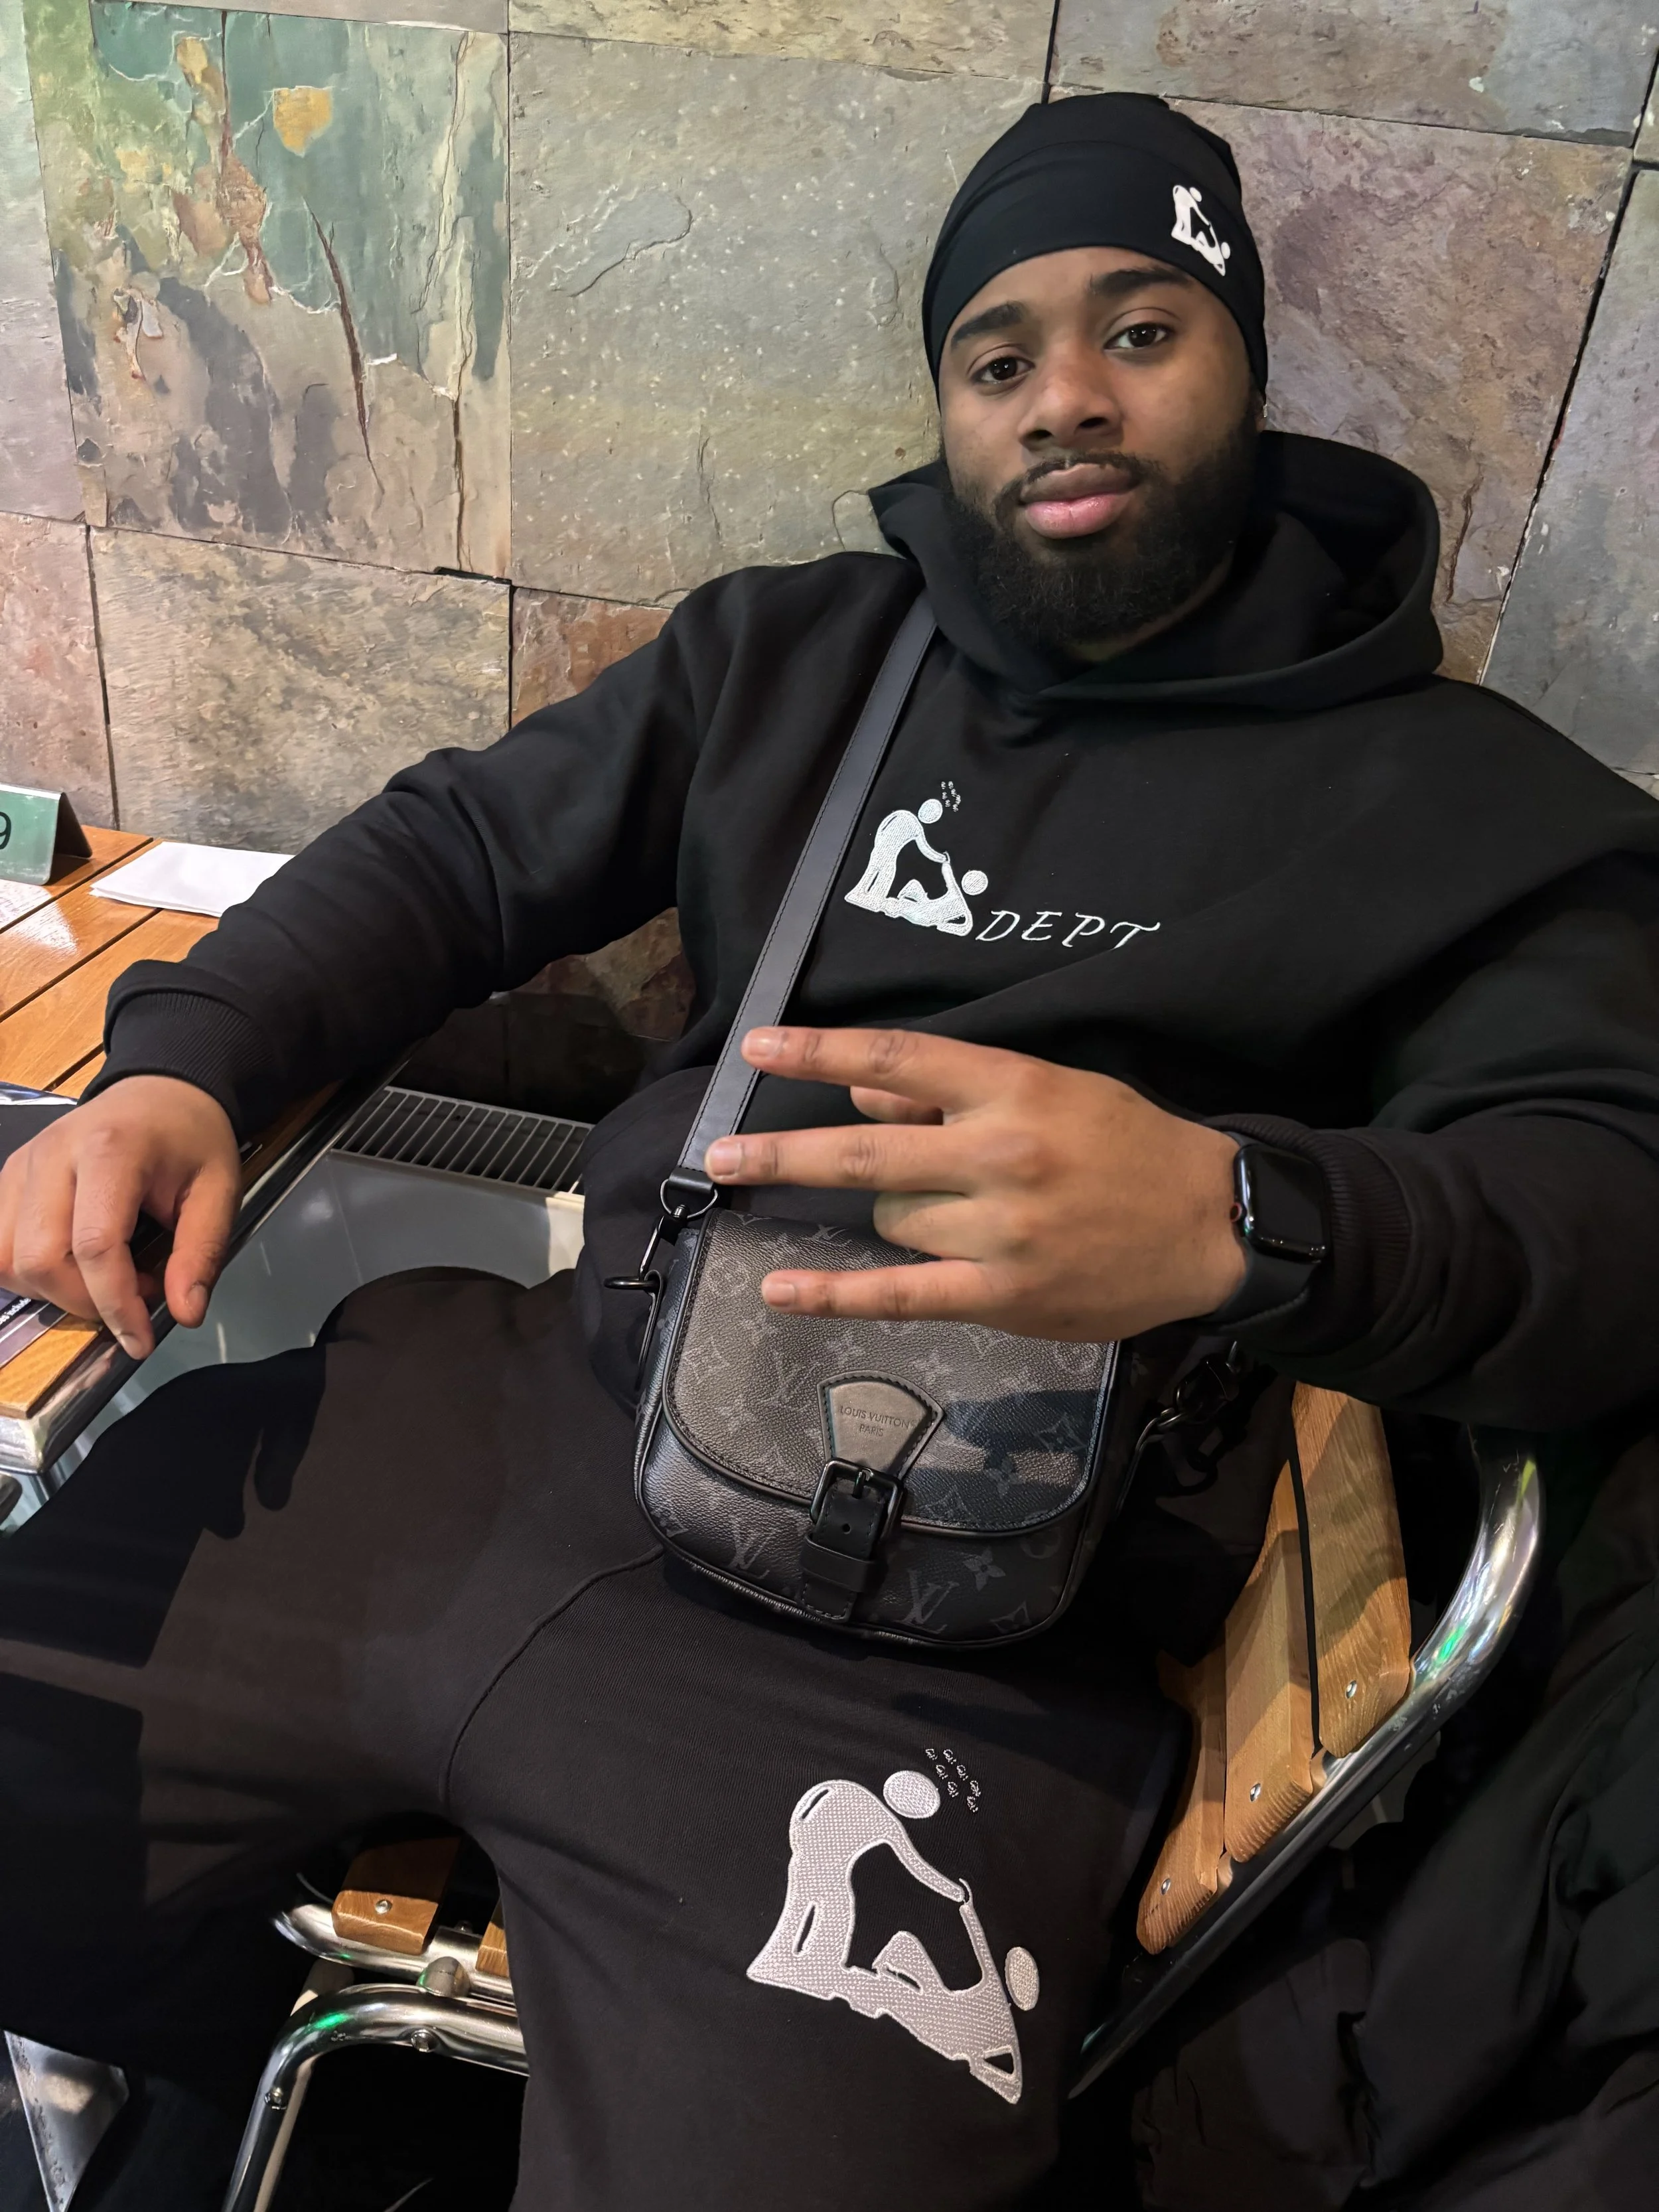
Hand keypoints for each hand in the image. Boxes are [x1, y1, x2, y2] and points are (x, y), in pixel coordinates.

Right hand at [0, 1076, 240, 1358]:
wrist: (161, 1091)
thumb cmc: (190, 1137)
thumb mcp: (219, 1190)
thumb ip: (201, 1253)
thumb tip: (185, 1311)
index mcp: (111, 1150)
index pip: (95, 1245)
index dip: (115, 1303)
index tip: (141, 1338)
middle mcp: (54, 1154)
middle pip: (39, 1258)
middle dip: (83, 1302)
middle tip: (133, 1299)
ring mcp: (24, 1165)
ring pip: (7, 1258)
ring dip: (54, 1291)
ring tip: (107, 1279)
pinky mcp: (10, 1178)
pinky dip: (32, 1273)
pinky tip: (74, 1267)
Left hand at [702, 1027, 1244, 1340]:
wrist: (1211, 1226)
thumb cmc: (1128, 1146)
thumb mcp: (1051, 1090)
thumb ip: (955, 1092)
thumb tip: (862, 1094)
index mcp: (1013, 1089)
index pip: (896, 1059)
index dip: (820, 1051)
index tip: (759, 1046)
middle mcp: (999, 1155)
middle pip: (865, 1151)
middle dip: (784, 1153)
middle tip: (721, 1153)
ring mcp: (999, 1231)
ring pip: (892, 1218)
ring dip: (895, 1212)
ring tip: (953, 1211)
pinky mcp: (1002, 1296)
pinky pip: (898, 1294)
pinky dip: (834, 1293)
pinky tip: (781, 1289)